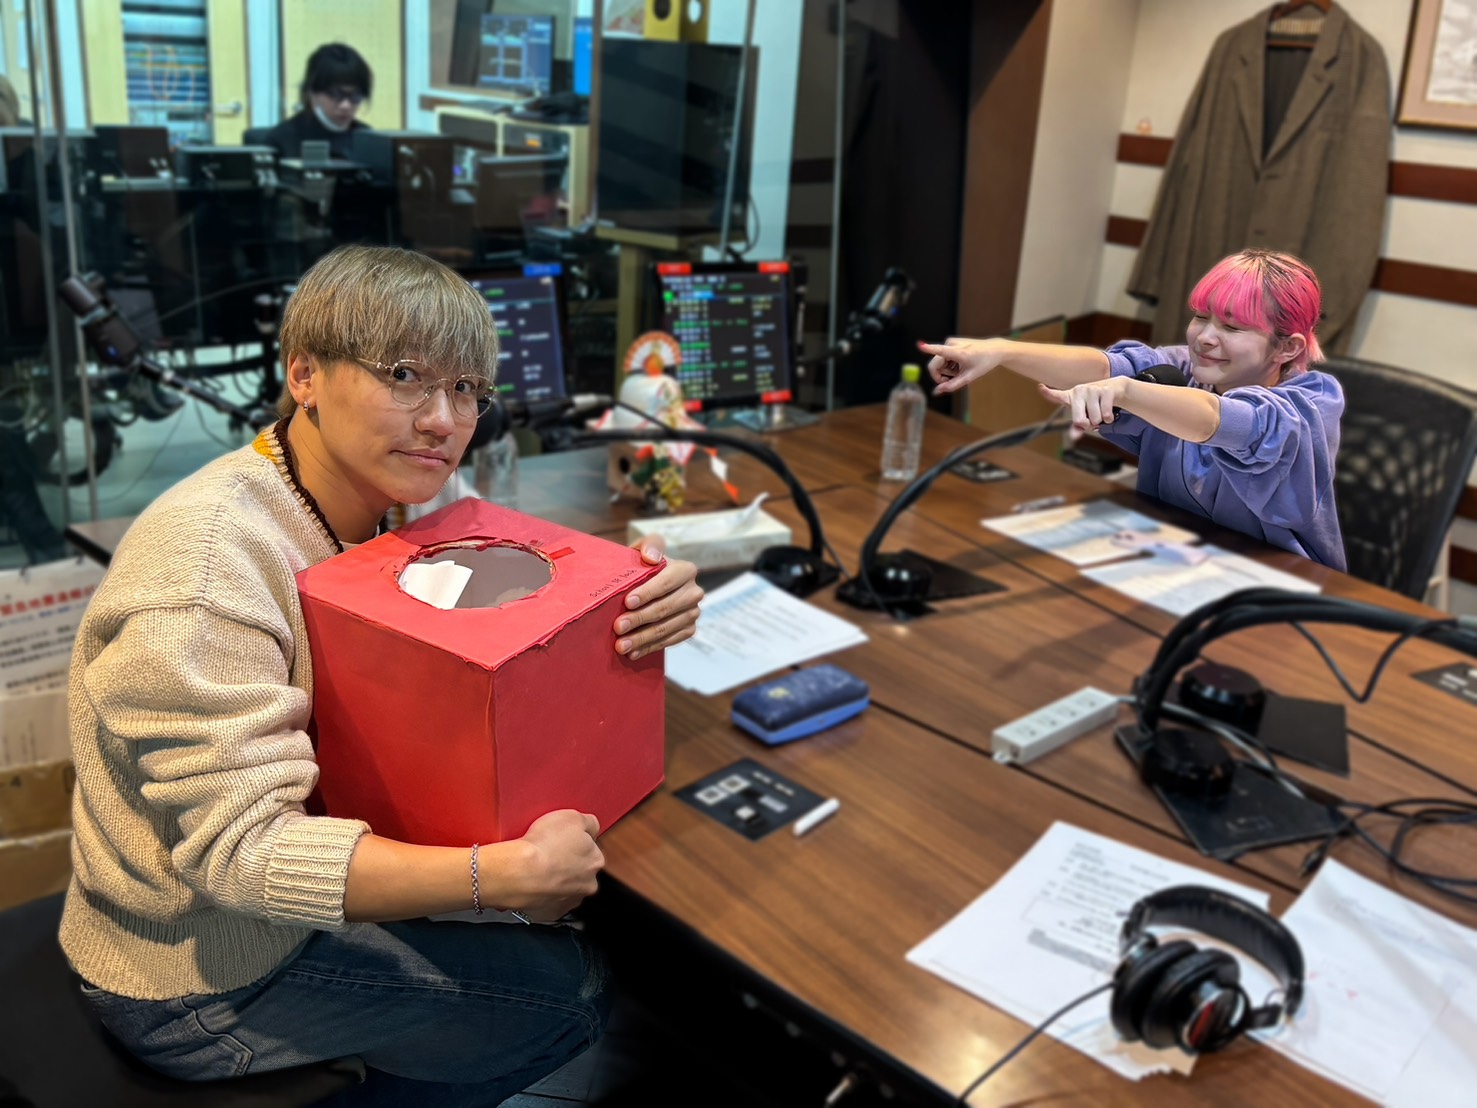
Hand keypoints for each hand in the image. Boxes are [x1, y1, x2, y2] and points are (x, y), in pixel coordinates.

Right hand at [509, 810, 603, 921]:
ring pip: (564, 888)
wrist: (518, 873)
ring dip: (554, 880)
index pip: (591, 849)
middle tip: (548, 853)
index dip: (575, 842)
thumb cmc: (543, 845)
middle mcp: (587, 884)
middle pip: (580, 871)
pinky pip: (547, 901)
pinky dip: (541, 893)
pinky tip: (531, 882)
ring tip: (536, 868)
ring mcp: (569, 901)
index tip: (561, 840)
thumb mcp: (572, 817)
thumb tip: (591, 827)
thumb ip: (589, 822)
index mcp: (595, 861)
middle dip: (567, 863)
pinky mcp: (550, 914)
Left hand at [615, 537, 701, 659]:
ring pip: (666, 628)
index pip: (666, 582)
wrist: (648, 586)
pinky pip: (670, 641)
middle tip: (618, 627)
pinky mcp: (690, 629)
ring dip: (642, 638)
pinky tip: (633, 652)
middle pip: (665, 608)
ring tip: (621, 645)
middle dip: (640, 619)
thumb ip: (650, 545)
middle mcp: (694, 591)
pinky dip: (650, 648)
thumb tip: (652, 558)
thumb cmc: (643, 566)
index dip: (647, 593)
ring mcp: (693, 612)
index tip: (628, 602)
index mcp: (685, 570)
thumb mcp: (644, 549)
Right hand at [917, 337, 1002, 393]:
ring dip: (947, 370)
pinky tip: (960, 364)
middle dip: (941, 375)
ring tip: (960, 370)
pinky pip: (943, 357)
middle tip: (953, 379)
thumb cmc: (984, 363)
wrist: (994, 350)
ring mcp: (950, 342)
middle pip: (935, 364)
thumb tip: (937, 391)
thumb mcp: (969, 377)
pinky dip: (949, 364)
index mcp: (959, 353)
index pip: (941, 351)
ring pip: (939, 362)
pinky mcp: (950, 342)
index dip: (929, 349)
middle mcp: (952, 344)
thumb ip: (952, 385)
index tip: (920, 345)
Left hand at [1037, 378, 1126, 433]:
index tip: (1040, 387)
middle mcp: (1079, 390)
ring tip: (1100, 411)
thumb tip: (1074, 435)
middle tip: (1091, 419)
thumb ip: (1077, 426)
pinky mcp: (1106, 390)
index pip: (1057, 395)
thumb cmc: (1096, 404)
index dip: (1047, 392)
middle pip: (1079, 421)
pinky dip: (1109, 419)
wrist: (1116, 389)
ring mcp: (1092, 389)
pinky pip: (1106, 415)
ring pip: (1096, 419)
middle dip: (1087, 425)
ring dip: (1100, 420)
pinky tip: (1108, 411)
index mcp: (1071, 396)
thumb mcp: (1085, 414)